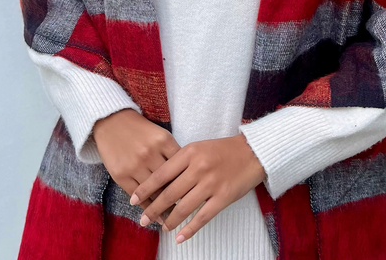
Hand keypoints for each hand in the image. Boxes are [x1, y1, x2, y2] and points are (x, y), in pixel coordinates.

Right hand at [93, 108, 181, 223]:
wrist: (112, 121)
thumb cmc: (140, 130)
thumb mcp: (160, 135)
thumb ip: (172, 152)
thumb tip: (186, 176)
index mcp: (164, 140)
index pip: (181, 167)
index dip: (189, 183)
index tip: (194, 196)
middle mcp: (150, 153)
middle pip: (169, 181)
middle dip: (179, 199)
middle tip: (186, 213)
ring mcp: (135, 165)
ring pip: (154, 192)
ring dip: (163, 208)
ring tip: (171, 220)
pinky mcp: (121, 175)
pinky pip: (138, 196)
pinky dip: (147, 207)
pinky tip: (154, 217)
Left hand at [129, 133, 266, 243]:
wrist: (252, 152)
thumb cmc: (222, 150)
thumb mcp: (198, 147)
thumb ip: (179, 162)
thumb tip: (159, 183)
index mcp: (190, 152)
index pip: (161, 174)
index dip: (145, 189)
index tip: (133, 199)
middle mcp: (198, 168)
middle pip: (169, 193)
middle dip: (153, 209)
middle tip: (142, 219)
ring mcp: (211, 183)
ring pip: (183, 208)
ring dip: (169, 221)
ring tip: (160, 227)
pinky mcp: (223, 197)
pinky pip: (202, 217)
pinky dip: (189, 230)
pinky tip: (180, 237)